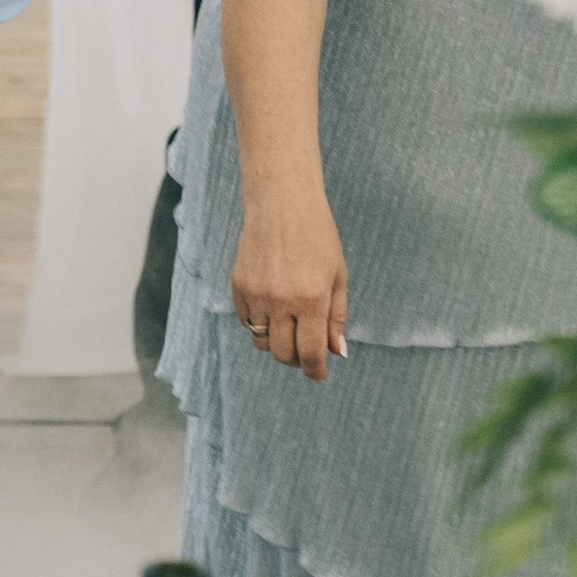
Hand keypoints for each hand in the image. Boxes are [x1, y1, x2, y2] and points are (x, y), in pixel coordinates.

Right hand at [233, 174, 349, 382]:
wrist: (282, 202)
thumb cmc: (318, 236)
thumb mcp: (338, 276)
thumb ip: (336, 317)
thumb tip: (338, 353)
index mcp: (311, 299)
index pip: (311, 353)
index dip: (316, 371)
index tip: (320, 375)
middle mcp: (281, 300)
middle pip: (283, 354)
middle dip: (297, 359)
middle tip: (307, 350)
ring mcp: (256, 293)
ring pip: (262, 341)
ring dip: (277, 343)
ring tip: (290, 327)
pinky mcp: (238, 285)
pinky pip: (247, 321)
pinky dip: (260, 324)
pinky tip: (273, 308)